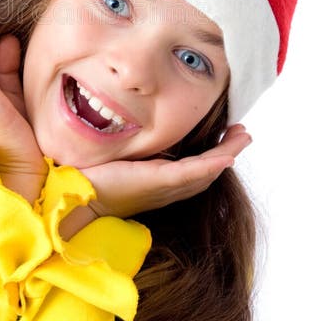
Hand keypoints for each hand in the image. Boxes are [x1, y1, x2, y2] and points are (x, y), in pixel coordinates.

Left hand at [59, 125, 250, 237]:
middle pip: (207, 172)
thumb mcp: (118, 158)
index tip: (228, 136)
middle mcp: (166, 188)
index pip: (193, 169)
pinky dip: (210, 165)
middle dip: (228, 152)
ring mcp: (163, 186)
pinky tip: (226, 156)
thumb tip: (130, 121)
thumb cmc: (91, 179)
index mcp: (158, 183)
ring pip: (205, 172)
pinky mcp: (156, 182)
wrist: (77, 199)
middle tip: (244, 134)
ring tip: (242, 137)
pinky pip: (190, 173)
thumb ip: (130, 146)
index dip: (214, 155)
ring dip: (227, 154)